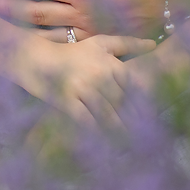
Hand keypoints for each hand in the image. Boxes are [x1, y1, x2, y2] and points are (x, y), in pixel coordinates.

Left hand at [0, 0, 184, 37]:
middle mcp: (84, 14)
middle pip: (37, 14)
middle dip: (10, 11)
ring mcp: (94, 33)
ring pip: (52, 36)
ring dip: (25, 32)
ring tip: (3, 30)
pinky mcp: (106, 45)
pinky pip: (74, 49)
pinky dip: (52, 48)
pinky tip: (37, 49)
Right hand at [8, 32, 157, 128]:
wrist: (35, 58)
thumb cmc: (72, 52)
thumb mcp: (100, 43)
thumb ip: (127, 44)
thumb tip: (154, 45)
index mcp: (111, 63)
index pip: (133, 90)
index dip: (141, 107)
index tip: (147, 121)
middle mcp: (99, 75)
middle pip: (121, 105)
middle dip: (131, 122)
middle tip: (141, 139)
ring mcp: (83, 88)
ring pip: (107, 115)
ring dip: (118, 131)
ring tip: (126, 145)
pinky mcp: (67, 101)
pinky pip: (87, 121)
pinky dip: (96, 133)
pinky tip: (103, 143)